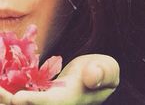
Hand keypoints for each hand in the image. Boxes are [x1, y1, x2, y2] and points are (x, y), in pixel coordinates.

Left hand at [0, 54, 119, 104]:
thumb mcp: (109, 69)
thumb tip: (92, 78)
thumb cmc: (102, 70)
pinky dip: (10, 88)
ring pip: (23, 104)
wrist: (95, 74)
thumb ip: (103, 73)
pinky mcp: (40, 94)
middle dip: (10, 101)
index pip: (52, 103)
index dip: (35, 102)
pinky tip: (2, 81)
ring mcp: (47, 100)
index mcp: (73, 98)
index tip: (17, 98)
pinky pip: (22, 94)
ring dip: (6, 96)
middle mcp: (56, 103)